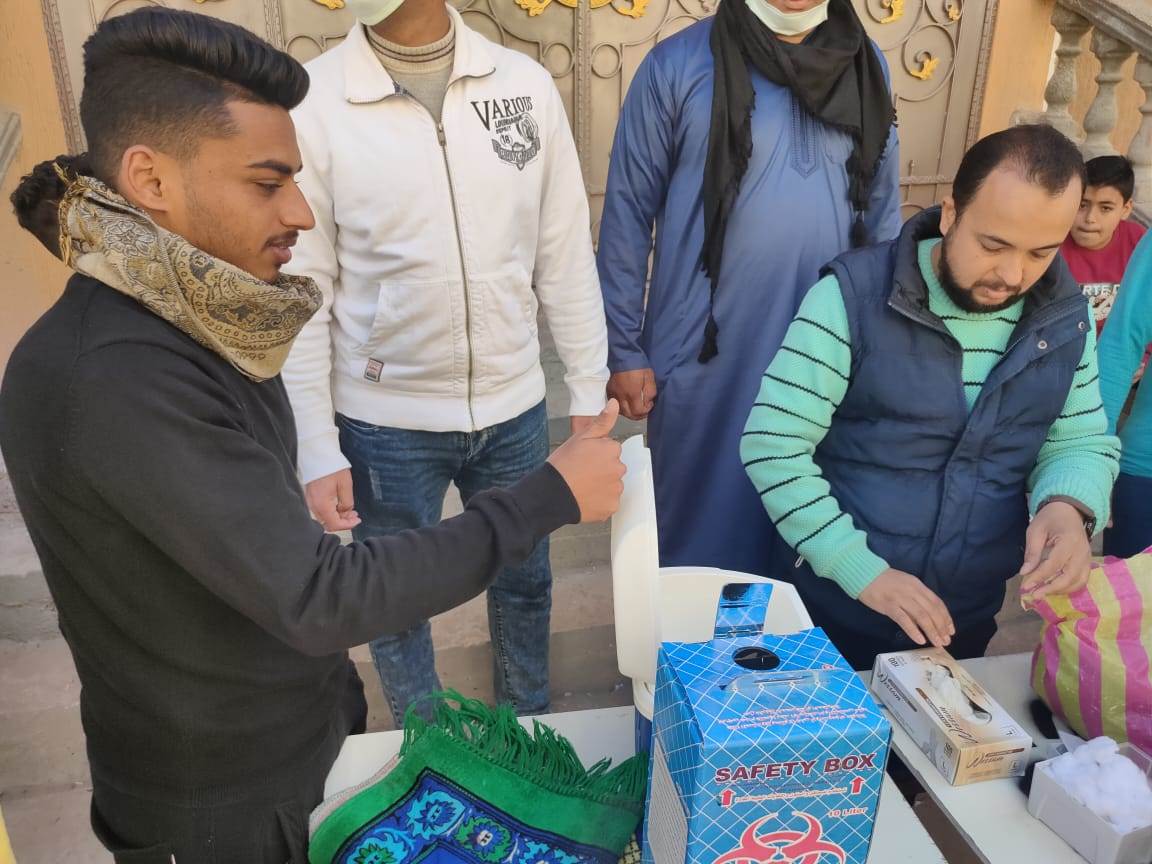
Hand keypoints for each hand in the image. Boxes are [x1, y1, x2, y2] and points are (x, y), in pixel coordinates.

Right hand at [305, 468, 360, 531]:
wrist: (318, 454)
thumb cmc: (331, 467)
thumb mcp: (345, 485)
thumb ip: (347, 502)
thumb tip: (347, 513)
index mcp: (322, 503)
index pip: (334, 524)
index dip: (348, 525)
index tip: (357, 520)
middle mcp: (313, 505)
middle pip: (328, 524)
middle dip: (343, 522)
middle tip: (355, 516)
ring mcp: (310, 502)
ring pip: (325, 518)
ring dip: (338, 517)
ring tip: (350, 511)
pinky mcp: (311, 498)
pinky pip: (321, 511)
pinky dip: (331, 512)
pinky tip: (340, 506)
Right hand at [547, 399, 625, 521]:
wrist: (551, 494)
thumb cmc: (563, 464)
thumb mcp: (581, 437)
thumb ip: (602, 421)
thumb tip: (615, 403)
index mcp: (612, 449)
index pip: (611, 450)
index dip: (596, 454)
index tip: (583, 459)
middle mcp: (619, 469)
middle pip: (614, 467)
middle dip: (602, 469)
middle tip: (582, 473)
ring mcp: (616, 489)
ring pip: (612, 485)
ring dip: (602, 485)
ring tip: (582, 486)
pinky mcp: (612, 507)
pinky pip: (610, 502)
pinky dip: (600, 501)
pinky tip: (586, 498)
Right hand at [607, 369, 656, 420]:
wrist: (624, 356)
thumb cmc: (638, 366)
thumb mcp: (649, 378)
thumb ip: (650, 392)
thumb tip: (648, 402)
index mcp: (632, 393)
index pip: (638, 411)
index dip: (646, 411)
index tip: (650, 404)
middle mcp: (621, 396)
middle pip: (629, 414)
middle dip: (639, 414)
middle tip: (644, 408)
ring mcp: (613, 394)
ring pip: (621, 411)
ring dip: (630, 412)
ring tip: (636, 405)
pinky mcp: (609, 391)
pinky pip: (615, 404)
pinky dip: (622, 406)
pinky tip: (627, 401)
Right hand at [858, 569, 954, 648]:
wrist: (865, 574)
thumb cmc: (885, 580)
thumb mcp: (906, 584)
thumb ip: (916, 597)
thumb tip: (928, 616)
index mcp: (918, 585)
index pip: (937, 603)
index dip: (946, 618)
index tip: (950, 630)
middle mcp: (912, 591)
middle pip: (932, 611)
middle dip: (941, 627)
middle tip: (946, 641)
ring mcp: (901, 598)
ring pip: (921, 616)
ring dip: (931, 631)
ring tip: (937, 643)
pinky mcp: (889, 605)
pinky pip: (904, 620)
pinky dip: (914, 631)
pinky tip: (920, 640)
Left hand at [1020, 501, 1092, 601]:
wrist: (1069, 510)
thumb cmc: (1049, 519)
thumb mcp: (1035, 531)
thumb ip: (1032, 552)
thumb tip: (1025, 572)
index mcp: (1069, 541)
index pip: (1054, 564)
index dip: (1039, 577)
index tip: (1025, 586)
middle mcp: (1082, 552)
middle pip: (1069, 577)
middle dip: (1051, 589)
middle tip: (1034, 595)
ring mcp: (1087, 558)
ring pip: (1078, 581)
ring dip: (1061, 590)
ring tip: (1043, 594)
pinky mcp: (1087, 562)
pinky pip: (1082, 580)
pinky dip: (1069, 588)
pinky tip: (1054, 589)